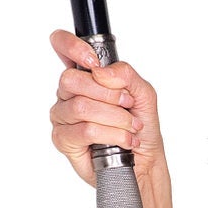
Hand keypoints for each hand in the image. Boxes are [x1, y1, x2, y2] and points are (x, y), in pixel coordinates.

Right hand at [48, 29, 164, 185]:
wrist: (145, 161)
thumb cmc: (141, 127)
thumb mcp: (143, 93)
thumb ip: (126, 75)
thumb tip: (102, 72)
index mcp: (84, 75)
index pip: (62, 46)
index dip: (72, 47)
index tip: (93, 61)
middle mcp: (68, 93)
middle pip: (72, 80)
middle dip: (107, 94)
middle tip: (127, 105)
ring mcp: (63, 116)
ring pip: (81, 107)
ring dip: (115, 117)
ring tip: (131, 127)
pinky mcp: (63, 139)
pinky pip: (85, 130)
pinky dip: (112, 134)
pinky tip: (124, 140)